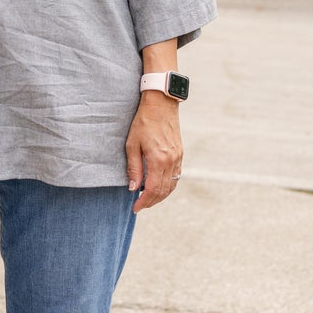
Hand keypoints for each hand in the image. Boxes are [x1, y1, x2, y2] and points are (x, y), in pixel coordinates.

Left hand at [126, 94, 181, 214]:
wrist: (161, 104)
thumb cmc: (143, 122)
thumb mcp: (132, 144)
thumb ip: (133, 168)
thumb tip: (132, 188)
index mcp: (158, 160)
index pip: (152, 189)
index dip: (143, 202)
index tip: (135, 208)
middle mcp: (171, 161)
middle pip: (163, 191)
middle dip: (151, 202)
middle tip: (139, 206)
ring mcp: (178, 158)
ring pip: (171, 186)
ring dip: (160, 196)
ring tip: (148, 199)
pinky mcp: (180, 154)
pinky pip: (176, 177)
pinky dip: (168, 186)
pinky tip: (158, 187)